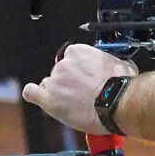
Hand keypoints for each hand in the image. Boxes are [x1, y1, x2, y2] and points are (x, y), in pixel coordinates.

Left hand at [22, 44, 138, 134]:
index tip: (84, 78)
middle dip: (68, 82)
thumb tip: (115, 65)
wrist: (117, 103)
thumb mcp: (121, 64)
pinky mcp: (49, 100)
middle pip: (59, 72)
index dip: (77, 69)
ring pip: (50, 85)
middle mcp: (63, 64)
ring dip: (58, 92)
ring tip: (73, 103)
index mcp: (78, 52)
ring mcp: (55, 82)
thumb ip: (109, 62)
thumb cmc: (122, 85)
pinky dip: (33, 94)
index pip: (70, 57)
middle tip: (82, 93)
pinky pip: (32, 93)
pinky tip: (38, 96)